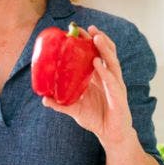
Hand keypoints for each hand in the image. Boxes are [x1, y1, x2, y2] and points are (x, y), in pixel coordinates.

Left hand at [42, 25, 133, 148]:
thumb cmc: (96, 118)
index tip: (79, 30)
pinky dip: (105, 71)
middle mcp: (109, 77)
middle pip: (106, 53)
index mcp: (99, 76)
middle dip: (99, 39)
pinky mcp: (119, 97)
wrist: (110, 135)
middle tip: (89, 29)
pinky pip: (113, 81)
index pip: (97, 53)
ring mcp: (116, 85)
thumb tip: (43, 99)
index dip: (90, 41)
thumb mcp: (74, 109)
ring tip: (96, 38)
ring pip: (113, 62)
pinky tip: (98, 63)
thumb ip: (60, 104)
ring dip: (105, 49)